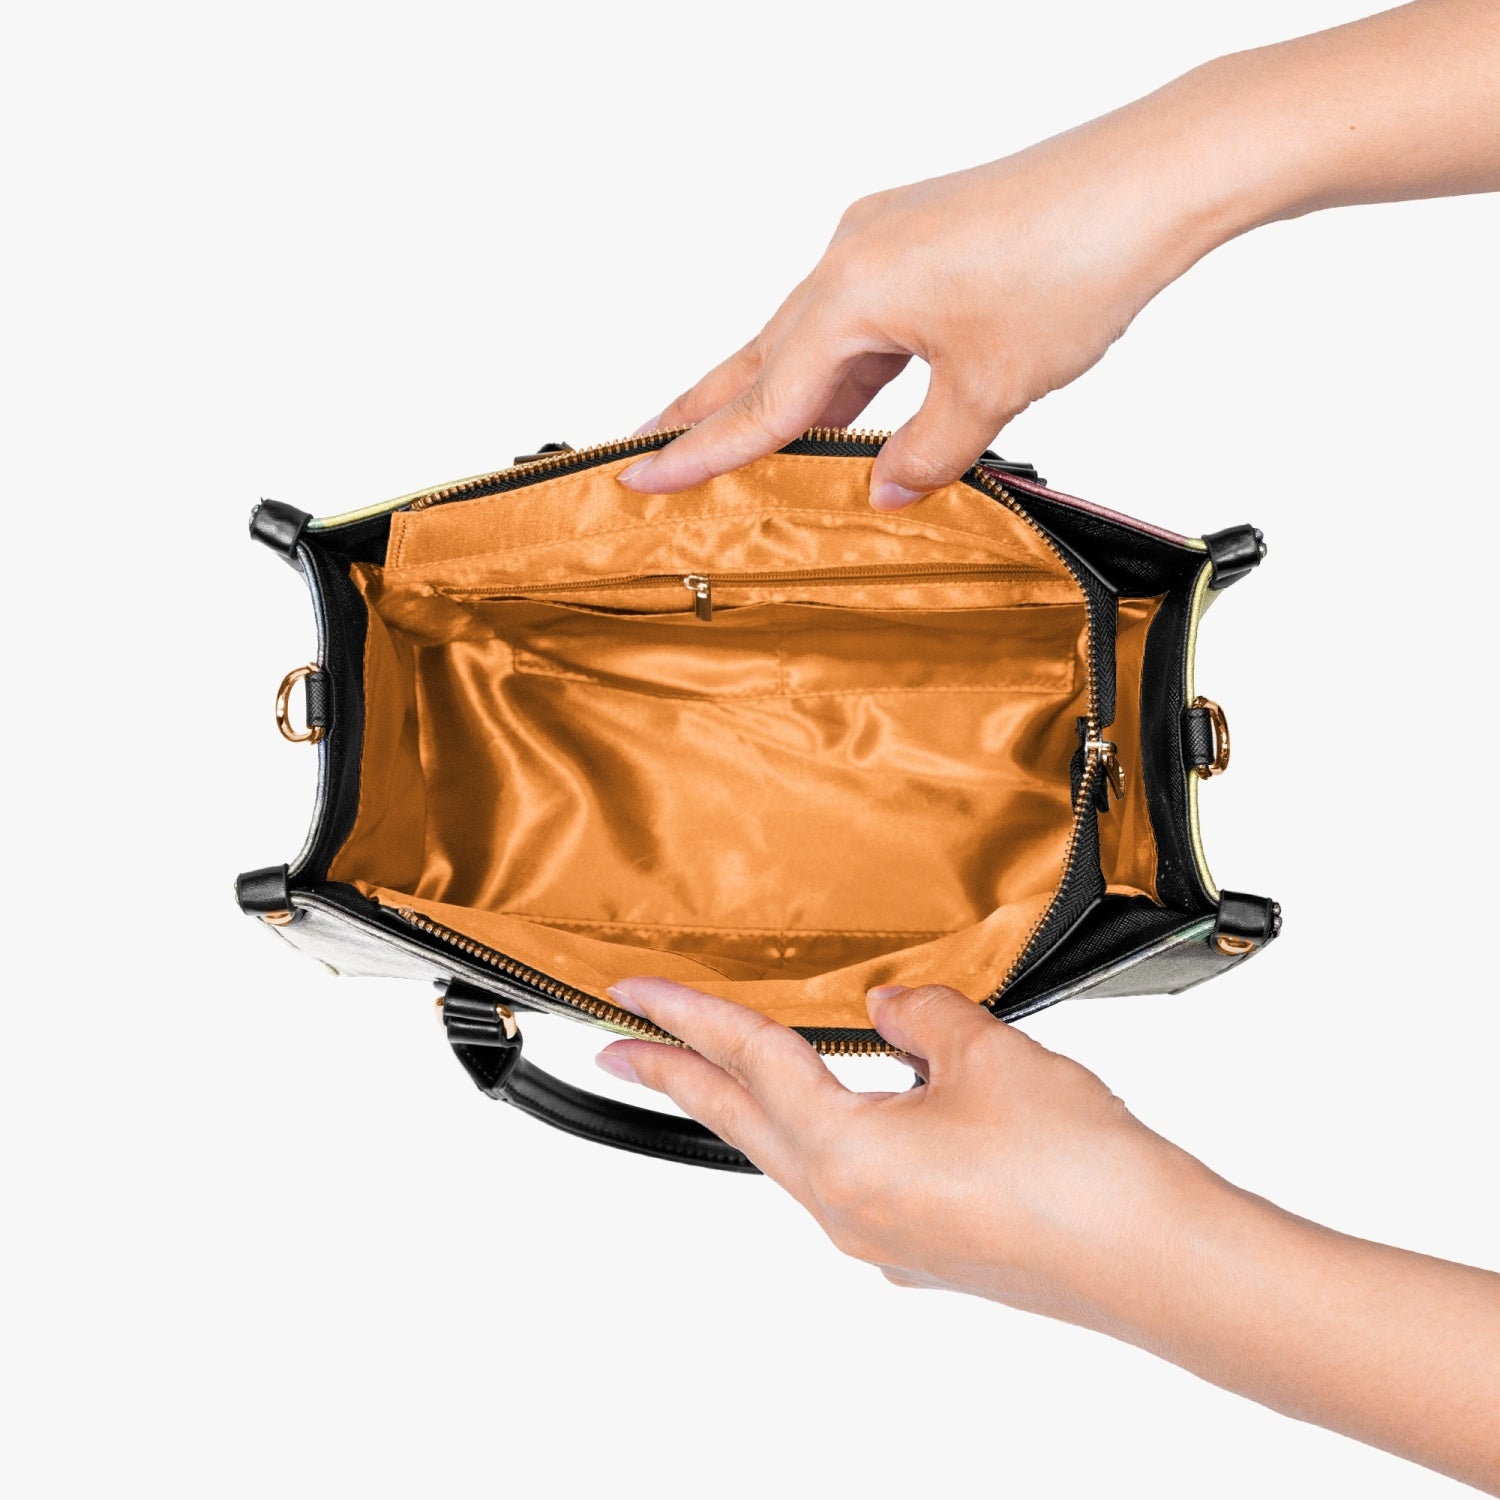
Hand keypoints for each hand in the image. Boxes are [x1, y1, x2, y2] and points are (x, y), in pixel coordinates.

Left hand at [595, 977, 1499, 1488]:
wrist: (1158, 1263)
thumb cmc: (1079, 1172)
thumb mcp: (987, 1054)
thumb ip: (920, 1015)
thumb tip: (888, 1007)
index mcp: (846, 1156)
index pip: (746, 1065)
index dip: (685, 1018)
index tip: (631, 995)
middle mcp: (847, 1208)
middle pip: (742, 1123)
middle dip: (676, 1079)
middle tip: (619, 1048)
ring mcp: (882, 1237)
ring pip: (790, 1155)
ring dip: (749, 1107)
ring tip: (718, 1071)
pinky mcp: (922, 1247)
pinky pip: (846, 1179)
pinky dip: (823, 1134)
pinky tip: (848, 1110)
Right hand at [618, 104, 1234, 510]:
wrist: (1147, 180)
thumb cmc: (1073, 263)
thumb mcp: (991, 389)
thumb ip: (927, 453)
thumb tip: (886, 492)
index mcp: (850, 293)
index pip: (763, 398)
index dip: (702, 450)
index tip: (642, 476)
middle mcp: (851, 257)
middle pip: (760, 356)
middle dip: (705, 410)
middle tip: (646, 447)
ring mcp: (883, 241)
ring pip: (808, 337)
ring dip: (774, 393)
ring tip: (729, 437)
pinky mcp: (918, 239)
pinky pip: (855, 318)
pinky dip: (839, 369)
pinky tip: (838, 404)